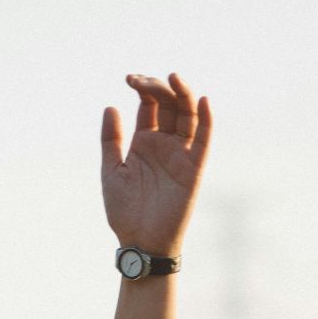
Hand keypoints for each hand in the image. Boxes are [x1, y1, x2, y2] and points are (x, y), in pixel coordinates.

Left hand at [101, 73, 211, 255]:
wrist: (141, 241)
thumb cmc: (125, 211)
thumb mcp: (112, 171)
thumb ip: (111, 140)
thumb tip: (110, 106)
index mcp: (144, 141)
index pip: (149, 105)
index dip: (142, 88)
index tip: (129, 78)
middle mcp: (164, 143)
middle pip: (169, 104)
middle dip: (158, 87)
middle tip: (141, 79)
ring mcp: (181, 153)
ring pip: (188, 115)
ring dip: (183, 94)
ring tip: (172, 77)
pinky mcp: (194, 167)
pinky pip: (204, 140)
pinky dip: (207, 119)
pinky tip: (202, 100)